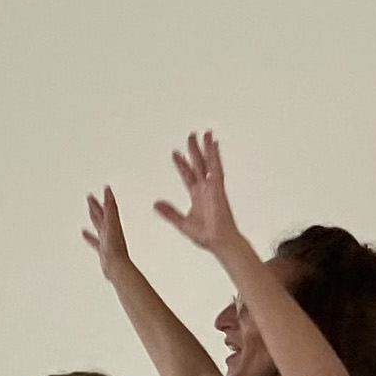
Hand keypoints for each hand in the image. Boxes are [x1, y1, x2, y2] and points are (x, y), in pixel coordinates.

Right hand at [81, 186, 132, 280]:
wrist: (117, 266)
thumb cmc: (115, 249)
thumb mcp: (112, 226)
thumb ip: (111, 211)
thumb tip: (110, 197)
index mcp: (112, 224)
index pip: (109, 207)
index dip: (107, 197)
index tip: (106, 187)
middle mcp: (110, 230)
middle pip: (102, 215)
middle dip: (96, 205)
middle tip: (90, 196)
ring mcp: (106, 239)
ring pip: (98, 225)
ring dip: (93, 217)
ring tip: (88, 211)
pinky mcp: (102, 249)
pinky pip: (94, 239)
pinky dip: (89, 235)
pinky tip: (84, 233)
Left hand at [152, 131, 244, 255]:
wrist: (219, 241)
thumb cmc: (206, 234)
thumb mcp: (181, 222)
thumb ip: (169, 212)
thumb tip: (156, 204)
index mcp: (197, 195)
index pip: (188, 175)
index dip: (181, 164)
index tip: (175, 153)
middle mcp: (206, 189)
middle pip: (199, 164)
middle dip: (195, 150)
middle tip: (191, 136)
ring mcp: (213, 187)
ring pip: (209, 163)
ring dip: (206, 148)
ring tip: (205, 134)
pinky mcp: (218, 189)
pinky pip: (216, 169)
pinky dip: (215, 157)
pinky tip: (213, 145)